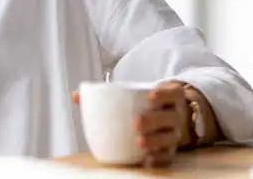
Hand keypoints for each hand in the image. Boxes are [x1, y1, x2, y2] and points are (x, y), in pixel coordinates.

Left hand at [71, 81, 190, 167]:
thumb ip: (106, 93)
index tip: (149, 96)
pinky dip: (158, 158)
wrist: (168, 116)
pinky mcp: (171, 150)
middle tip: (136, 123)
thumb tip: (76, 96)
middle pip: (170, 117)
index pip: (171, 93)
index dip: (163, 94)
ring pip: (170, 138)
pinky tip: (146, 160)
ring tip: (139, 142)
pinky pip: (168, 156)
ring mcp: (174, 134)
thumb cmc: (145, 104)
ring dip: (156, 141)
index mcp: (169, 98)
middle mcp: (176, 115)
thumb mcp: (135, 94)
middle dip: (154, 120)